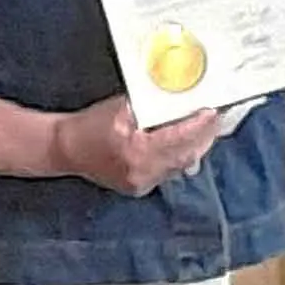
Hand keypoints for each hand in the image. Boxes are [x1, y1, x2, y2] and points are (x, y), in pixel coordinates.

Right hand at [53, 96, 222, 196]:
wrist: (66, 150)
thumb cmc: (91, 125)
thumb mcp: (121, 108)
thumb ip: (151, 106)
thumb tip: (180, 96)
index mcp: (137, 152)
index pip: (178, 138)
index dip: (199, 125)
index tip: (213, 111)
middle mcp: (143, 172)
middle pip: (186, 155)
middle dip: (204, 136)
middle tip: (218, 117)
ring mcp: (142, 184)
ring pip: (180, 165)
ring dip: (196, 146)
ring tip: (208, 127)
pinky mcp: (140, 188)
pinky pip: (169, 171)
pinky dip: (180, 155)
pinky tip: (188, 142)